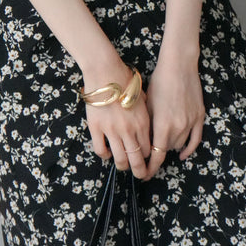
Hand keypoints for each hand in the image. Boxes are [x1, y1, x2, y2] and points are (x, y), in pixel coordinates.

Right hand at [83, 64, 151, 178]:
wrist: (105, 71)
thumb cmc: (125, 80)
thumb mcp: (142, 97)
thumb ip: (145, 114)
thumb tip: (146, 125)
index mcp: (143, 122)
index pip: (149, 149)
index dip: (149, 158)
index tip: (148, 162)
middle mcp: (129, 130)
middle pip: (136, 159)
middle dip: (140, 171)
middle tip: (140, 175)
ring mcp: (112, 130)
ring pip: (120, 159)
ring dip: (123, 166)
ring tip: (123, 166)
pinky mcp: (96, 129)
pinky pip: (101, 150)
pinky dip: (105, 155)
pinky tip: (107, 153)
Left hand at [143, 48, 204, 179]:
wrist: (179, 65)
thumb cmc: (159, 81)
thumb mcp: (147, 103)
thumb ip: (147, 126)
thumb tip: (142, 142)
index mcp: (162, 124)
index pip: (156, 155)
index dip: (150, 167)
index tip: (144, 175)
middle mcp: (178, 127)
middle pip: (166, 150)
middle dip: (157, 152)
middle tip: (149, 152)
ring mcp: (190, 123)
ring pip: (179, 145)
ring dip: (170, 146)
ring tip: (162, 141)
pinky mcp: (199, 117)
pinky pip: (195, 140)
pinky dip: (188, 149)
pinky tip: (183, 154)